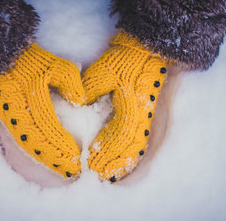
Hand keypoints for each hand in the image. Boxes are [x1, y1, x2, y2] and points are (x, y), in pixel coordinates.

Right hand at [0, 44, 84, 178]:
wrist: (2, 56)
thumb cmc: (31, 60)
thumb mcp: (57, 65)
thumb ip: (71, 83)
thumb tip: (80, 102)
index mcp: (31, 100)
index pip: (49, 130)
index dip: (63, 145)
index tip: (76, 157)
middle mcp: (18, 113)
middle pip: (38, 143)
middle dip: (55, 159)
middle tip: (71, 171)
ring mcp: (10, 117)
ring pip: (28, 144)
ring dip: (45, 158)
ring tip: (61, 168)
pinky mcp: (8, 117)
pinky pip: (22, 138)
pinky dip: (35, 150)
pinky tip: (45, 156)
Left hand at [83, 31, 167, 181]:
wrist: (145, 48)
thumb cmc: (124, 58)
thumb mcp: (104, 70)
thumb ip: (91, 89)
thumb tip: (80, 104)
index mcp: (132, 106)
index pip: (120, 136)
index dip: (108, 153)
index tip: (94, 165)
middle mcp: (141, 114)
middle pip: (130, 145)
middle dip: (116, 163)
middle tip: (102, 177)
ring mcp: (143, 114)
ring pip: (135, 144)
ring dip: (124, 160)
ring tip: (112, 174)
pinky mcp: (142, 112)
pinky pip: (136, 136)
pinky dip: (130, 150)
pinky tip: (122, 158)